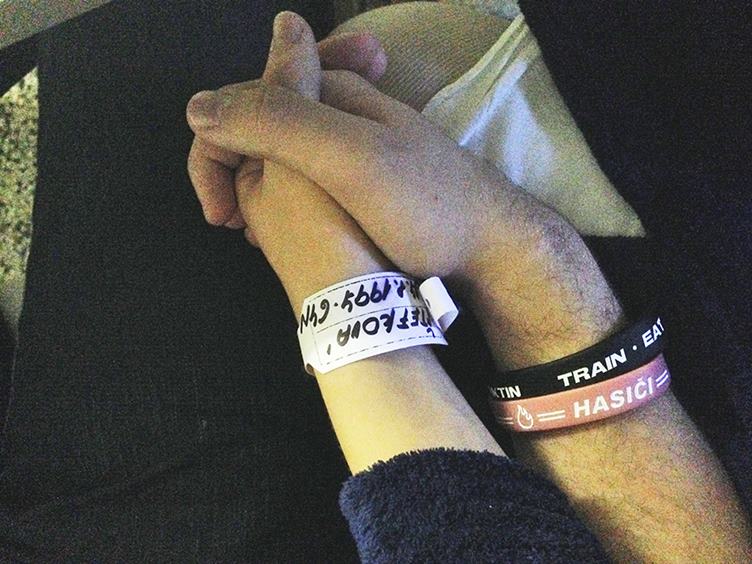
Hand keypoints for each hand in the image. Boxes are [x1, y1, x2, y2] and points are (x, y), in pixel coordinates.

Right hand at [186, 13, 622, 368]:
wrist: (489, 249)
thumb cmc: (424, 205)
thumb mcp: (349, 158)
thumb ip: (279, 123)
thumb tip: (198, 107)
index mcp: (328, 92)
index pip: (241, 102)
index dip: (216, 154)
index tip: (222, 215)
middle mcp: (336, 109)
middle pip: (256, 129)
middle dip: (238, 180)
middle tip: (244, 230)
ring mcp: (349, 143)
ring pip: (277, 159)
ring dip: (260, 198)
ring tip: (267, 239)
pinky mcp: (360, 176)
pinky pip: (303, 179)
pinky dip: (287, 207)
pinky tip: (298, 235)